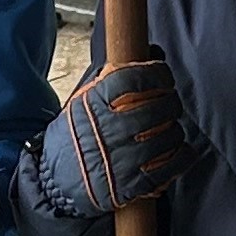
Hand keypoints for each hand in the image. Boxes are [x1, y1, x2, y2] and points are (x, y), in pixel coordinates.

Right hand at [58, 56, 189, 211]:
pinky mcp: (130, 185)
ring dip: (175, 130)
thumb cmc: (74, 136)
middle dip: (171, 102)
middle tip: (170, 103)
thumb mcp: (82, 102)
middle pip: (157, 108)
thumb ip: (112, 78)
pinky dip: (182, 156)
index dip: (156, 73)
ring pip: (167, 137)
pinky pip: (170, 167)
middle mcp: (107, 131)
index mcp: (92, 105)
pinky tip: (180, 150)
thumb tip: (152, 50)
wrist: (54, 181)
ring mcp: (120, 160)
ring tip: (169, 128)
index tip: (163, 75)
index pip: (131, 79)